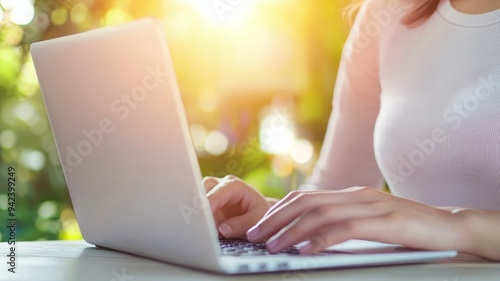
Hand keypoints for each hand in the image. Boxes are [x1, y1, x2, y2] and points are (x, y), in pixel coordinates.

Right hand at [203, 175, 270, 238]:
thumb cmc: (262, 213)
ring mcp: (212, 193)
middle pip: (201, 191)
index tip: (201, 222)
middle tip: (199, 226)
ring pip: (195, 199)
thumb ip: (242, 224)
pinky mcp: (207, 204)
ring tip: (200, 230)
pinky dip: (197, 218)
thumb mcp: (258, 218)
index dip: (206, 208)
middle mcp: (220, 185)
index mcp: (234, 185)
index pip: (215, 194)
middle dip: (199, 208)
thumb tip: (222, 230)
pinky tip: (199, 230)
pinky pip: (197, 209)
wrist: (261, 213)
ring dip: (197, 214)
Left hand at [246, 186, 467, 254]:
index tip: (260, 225)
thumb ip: (342, 221)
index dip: (278, 210)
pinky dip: (322, 239)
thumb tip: (310, 235)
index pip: (305, 196)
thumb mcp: (369, 221)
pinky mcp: (388, 222)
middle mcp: (356, 195)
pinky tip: (306, 250)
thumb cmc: (407, 227)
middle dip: (275, 219)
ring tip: (273, 246)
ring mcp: (372, 206)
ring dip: (292, 231)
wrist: (450, 226)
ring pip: (321, 214)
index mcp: (350, 194)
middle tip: (255, 236)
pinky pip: (347, 228)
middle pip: (306, 202)